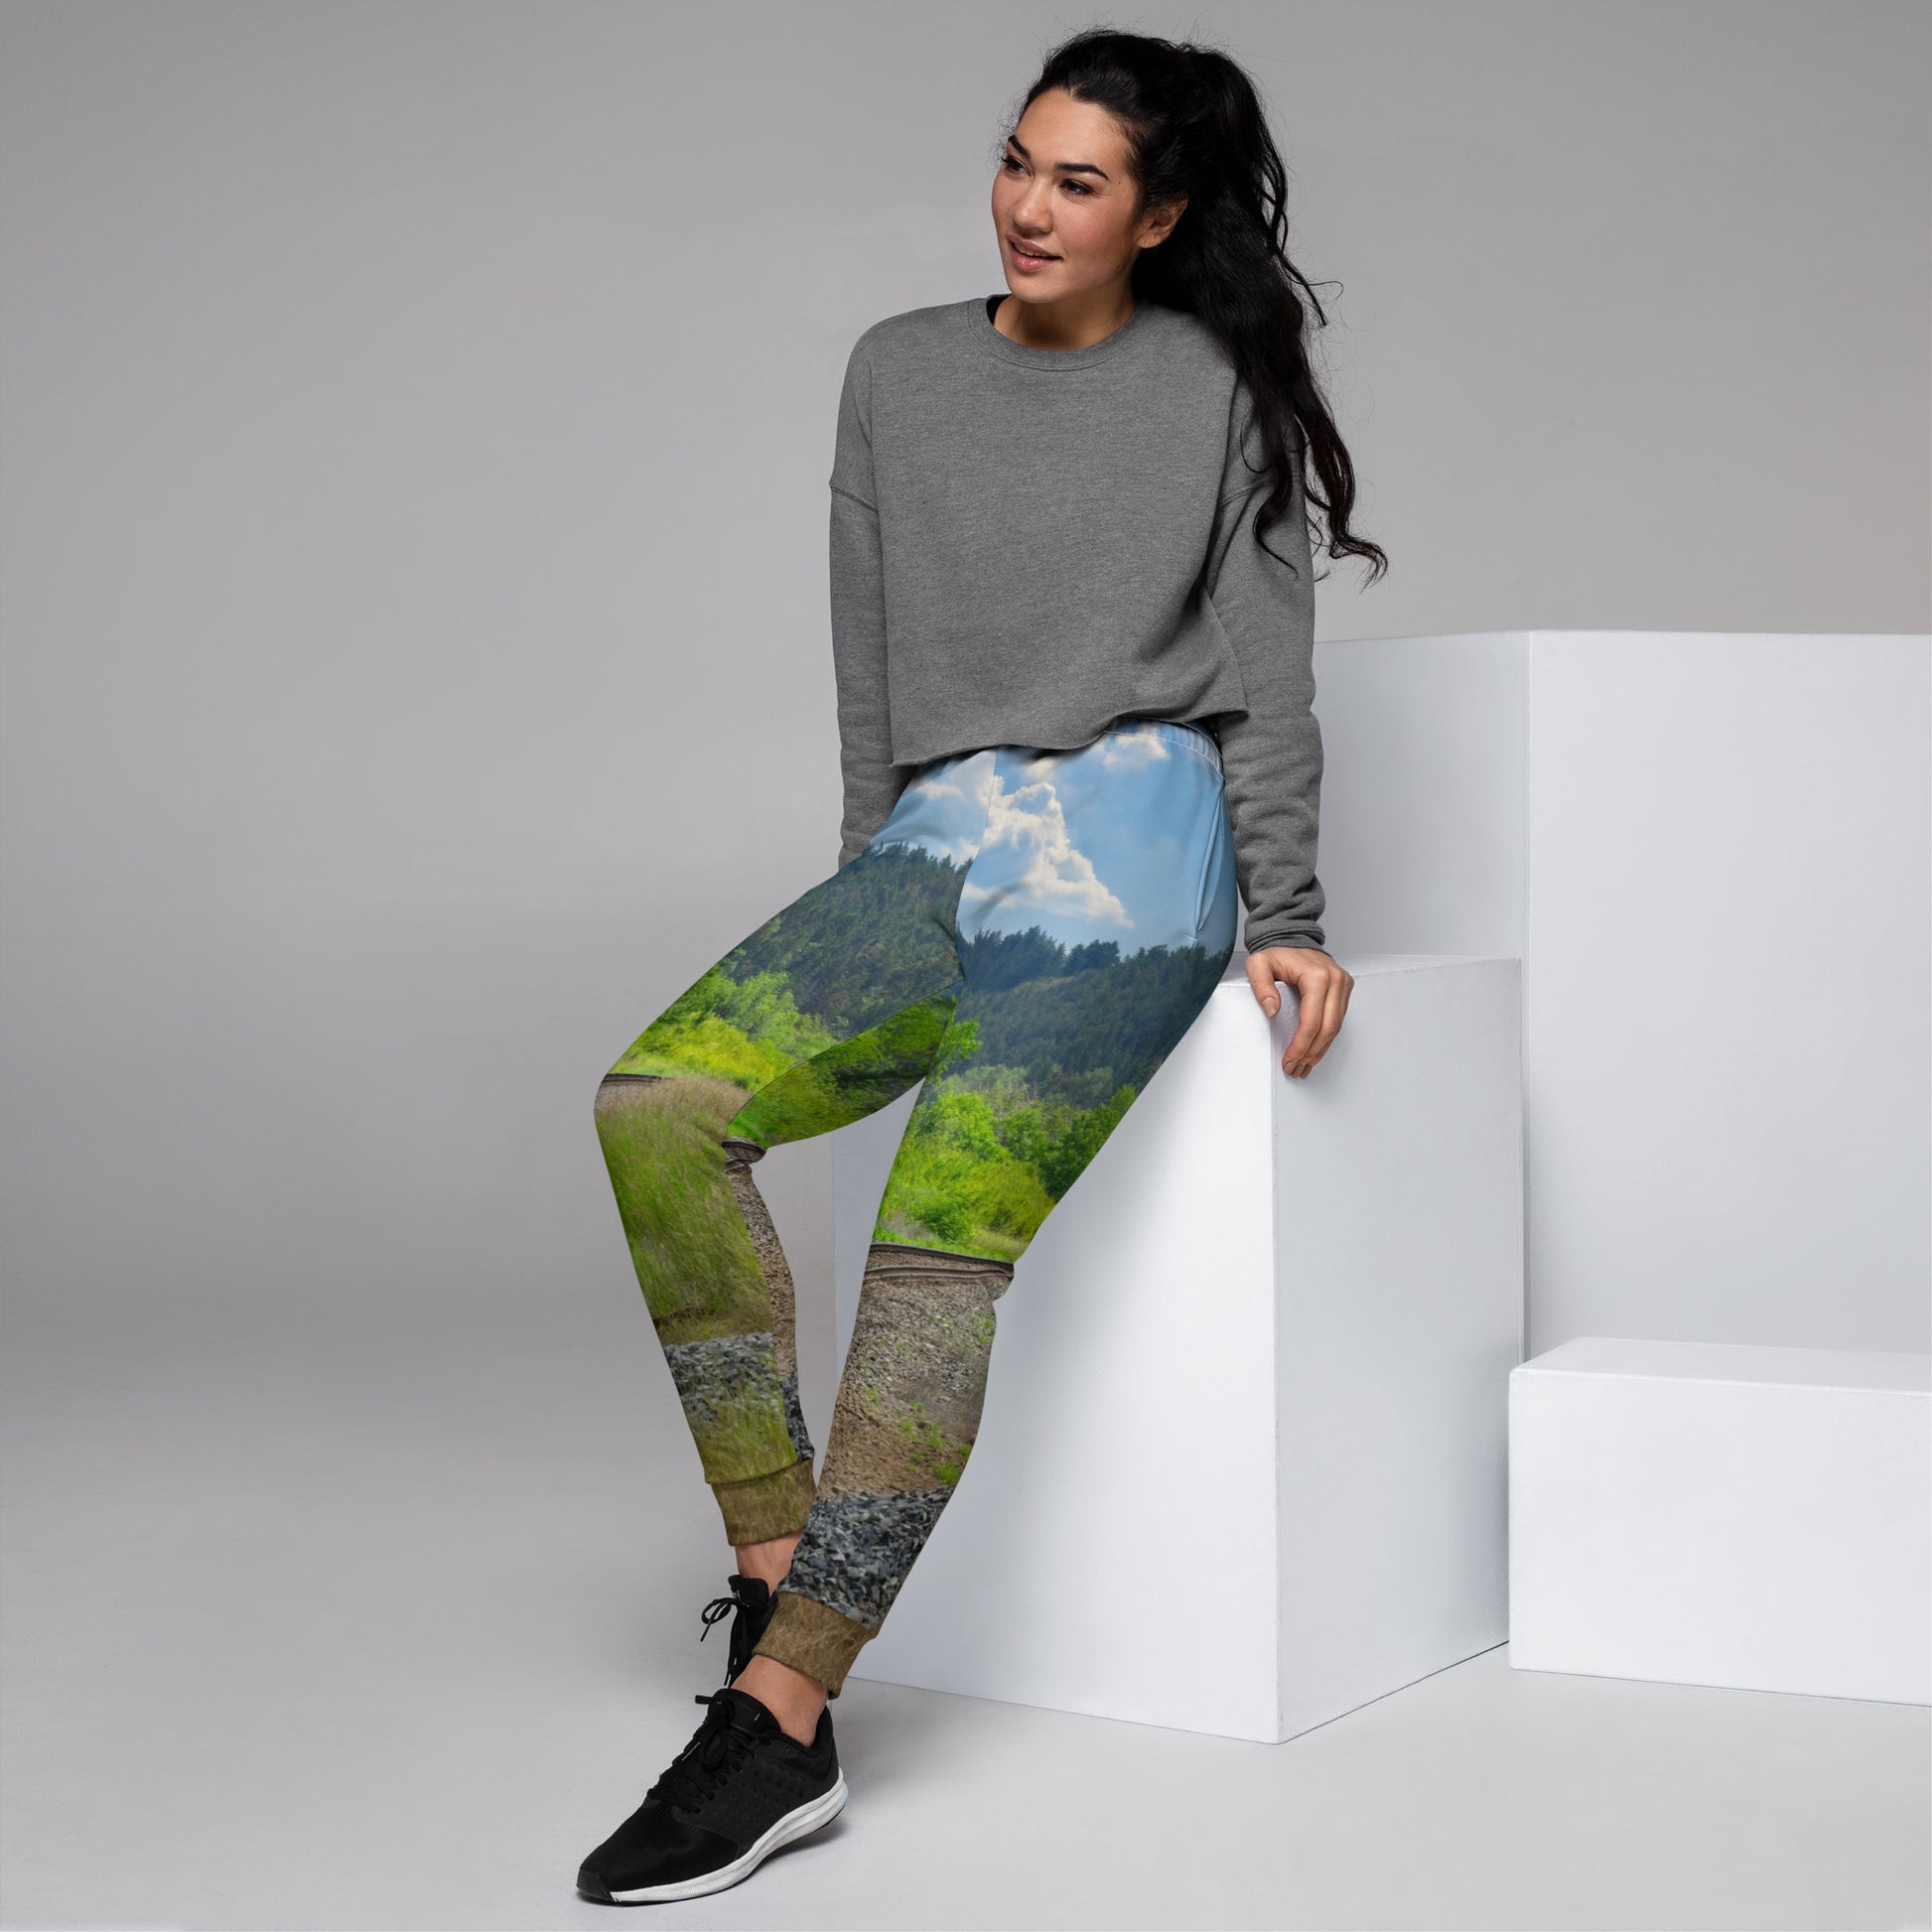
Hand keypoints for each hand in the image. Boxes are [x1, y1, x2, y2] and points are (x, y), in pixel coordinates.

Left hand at [1246, 946, 1352, 1079]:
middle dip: (1311, 1053)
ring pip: (1335, 1027)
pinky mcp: (1343, 989)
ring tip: (1303, 1065)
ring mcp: (1343, 985)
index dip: (1301, 1045)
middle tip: (1296, 1068)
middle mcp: (1335, 980)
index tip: (1289, 1059)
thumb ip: (1261, 987)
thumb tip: (1272, 1010)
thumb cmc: (1276, 952)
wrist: (1290, 937)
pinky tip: (1314, 1050)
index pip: (1312, 1021)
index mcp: (1317, 976)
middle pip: (1328, 1028)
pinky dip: (1326, 1038)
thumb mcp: (1258, 964)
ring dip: (1320, 1050)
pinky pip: (1337, 1020)